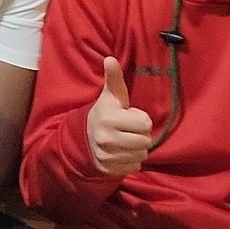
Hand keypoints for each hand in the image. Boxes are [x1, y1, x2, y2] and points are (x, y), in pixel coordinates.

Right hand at [87, 57, 152, 176]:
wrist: (83, 138)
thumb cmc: (105, 114)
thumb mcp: (110, 97)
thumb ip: (114, 78)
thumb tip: (110, 58)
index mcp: (109, 118)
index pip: (145, 123)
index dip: (140, 119)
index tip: (128, 117)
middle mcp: (107, 138)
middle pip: (146, 141)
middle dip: (140, 135)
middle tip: (127, 130)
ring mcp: (107, 155)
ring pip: (142, 155)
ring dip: (137, 149)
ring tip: (125, 141)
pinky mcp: (109, 169)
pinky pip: (135, 167)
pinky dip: (131, 161)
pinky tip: (121, 153)